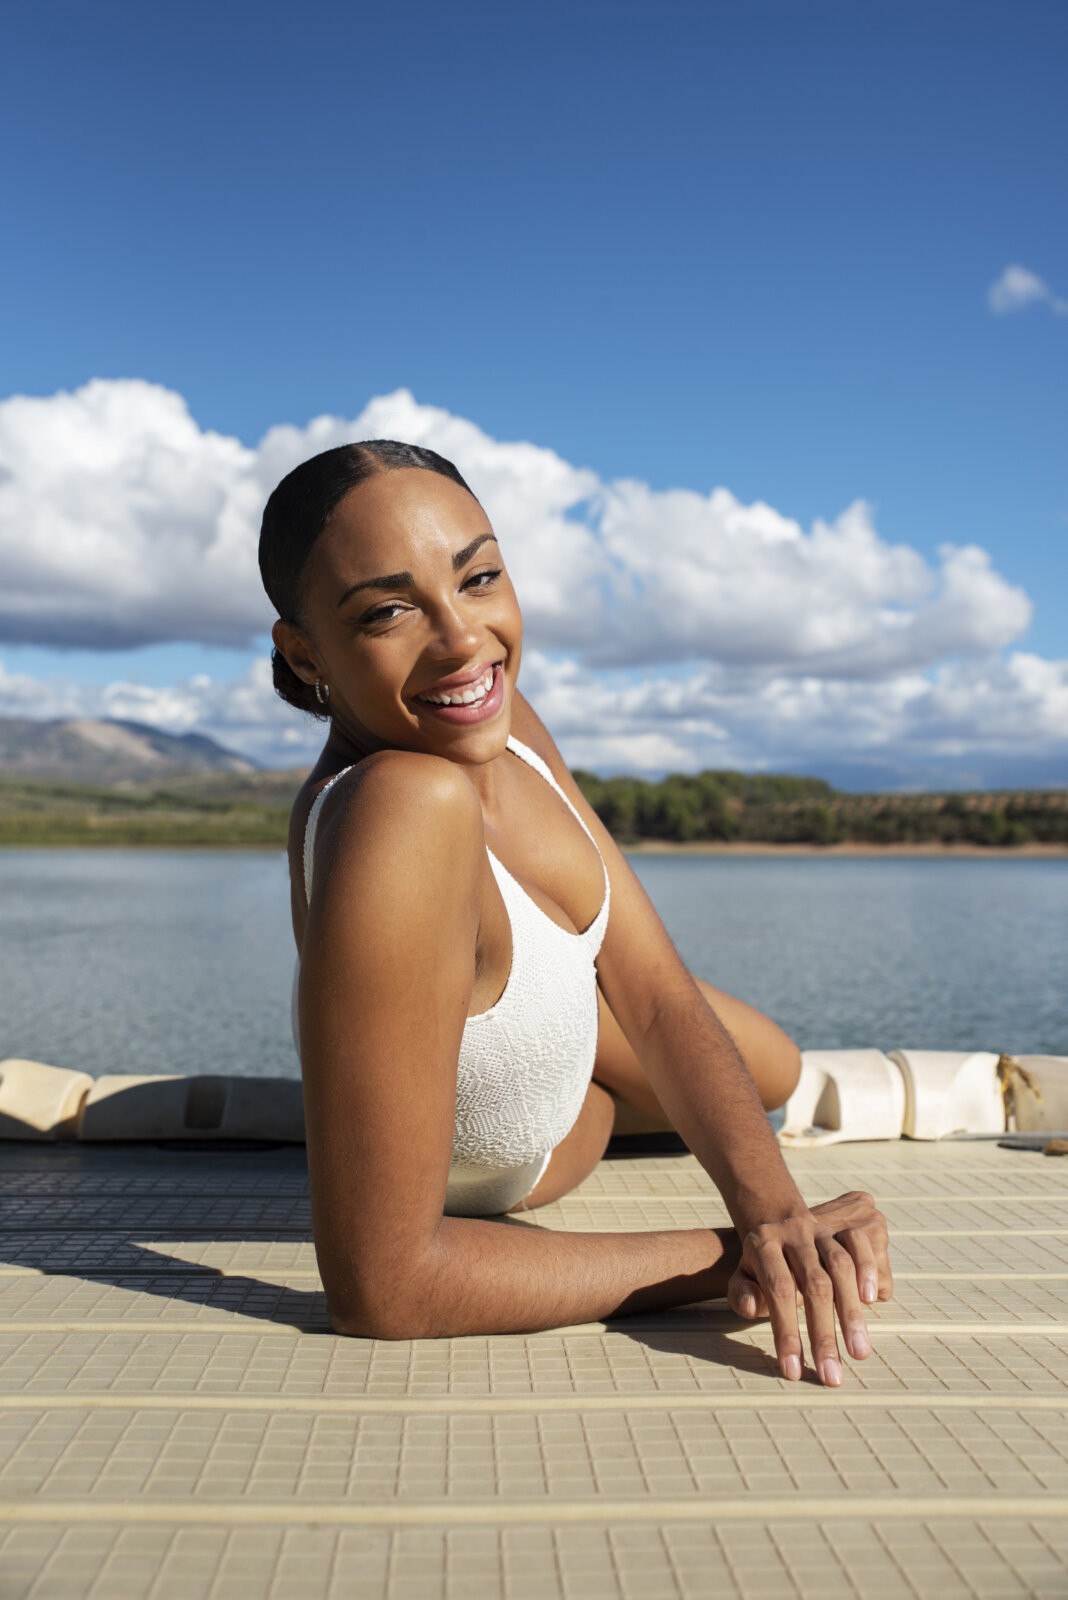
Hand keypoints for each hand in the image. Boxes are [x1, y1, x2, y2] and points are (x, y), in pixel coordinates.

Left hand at [727, 1190, 891, 1385]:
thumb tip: (753, 1307)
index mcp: (763, 1244)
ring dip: (852, 1312)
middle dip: (824, 1334)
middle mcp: (794, 1234)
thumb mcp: (742, 1279)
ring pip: (841, 1266)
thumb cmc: (759, 1268)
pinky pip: (858, 1244)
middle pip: (815, 1284)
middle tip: (832, 1377)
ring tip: (859, 1353)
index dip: (787, 1330)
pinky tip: (873, 1300)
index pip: (778, 1289)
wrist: (777, 1228)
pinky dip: (868, 1270)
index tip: (793, 1371)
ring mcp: (819, 1231)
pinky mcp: (840, 1232)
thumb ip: (741, 1294)